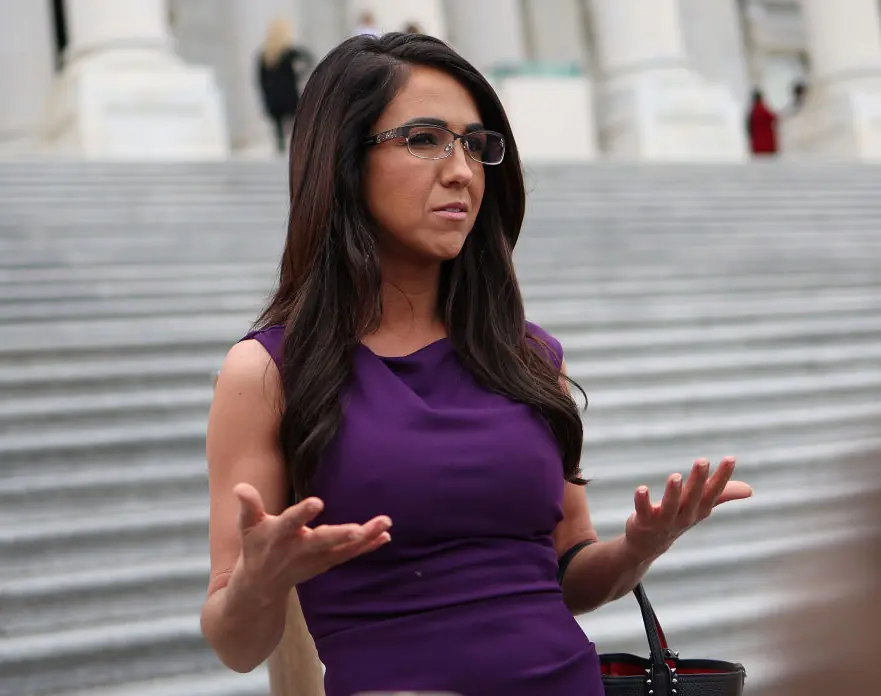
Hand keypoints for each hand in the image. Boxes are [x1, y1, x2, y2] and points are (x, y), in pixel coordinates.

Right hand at [232, 483, 391, 599]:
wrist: (260, 587)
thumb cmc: (255, 547)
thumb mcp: (246, 527)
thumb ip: (248, 507)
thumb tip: (240, 487)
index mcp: (277, 537)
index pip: (290, 523)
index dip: (302, 514)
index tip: (317, 502)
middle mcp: (298, 550)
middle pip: (321, 541)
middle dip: (340, 535)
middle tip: (357, 529)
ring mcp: (315, 560)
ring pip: (342, 549)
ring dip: (365, 538)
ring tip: (385, 523)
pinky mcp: (326, 563)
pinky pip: (349, 555)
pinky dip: (368, 546)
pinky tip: (386, 535)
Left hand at [624, 457, 751, 560]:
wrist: (649, 545)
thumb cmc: (678, 518)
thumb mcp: (700, 507)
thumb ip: (722, 495)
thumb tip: (750, 490)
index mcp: (699, 510)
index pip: (713, 493)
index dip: (722, 477)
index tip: (731, 458)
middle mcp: (684, 516)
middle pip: (693, 498)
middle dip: (698, 480)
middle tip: (703, 461)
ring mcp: (664, 521)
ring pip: (670, 507)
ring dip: (673, 492)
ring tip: (676, 476)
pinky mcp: (644, 523)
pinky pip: (644, 511)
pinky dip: (642, 501)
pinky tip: (641, 489)